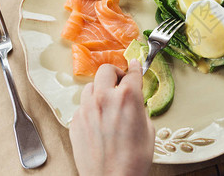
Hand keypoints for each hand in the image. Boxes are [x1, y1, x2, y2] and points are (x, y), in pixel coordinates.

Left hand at [69, 60, 154, 175]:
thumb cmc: (134, 159)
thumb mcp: (148, 129)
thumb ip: (139, 109)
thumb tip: (134, 103)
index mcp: (128, 97)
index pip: (132, 72)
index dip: (136, 67)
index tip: (136, 65)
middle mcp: (104, 98)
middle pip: (106, 71)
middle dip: (115, 73)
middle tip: (121, 81)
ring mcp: (87, 109)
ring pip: (90, 87)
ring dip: (100, 90)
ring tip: (107, 101)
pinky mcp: (76, 122)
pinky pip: (83, 106)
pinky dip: (91, 108)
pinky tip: (99, 120)